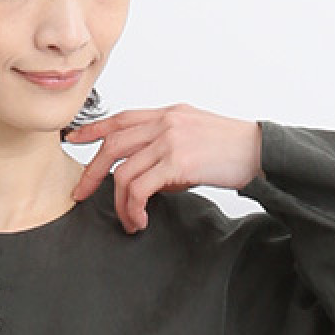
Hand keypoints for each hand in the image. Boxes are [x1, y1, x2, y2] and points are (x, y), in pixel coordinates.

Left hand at [65, 104, 262, 232]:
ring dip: (120, 203)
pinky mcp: (178, 161)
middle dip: (92, 173)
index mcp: (168, 114)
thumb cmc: (233, 149)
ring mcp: (170, 140)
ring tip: (130, 220)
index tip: (73, 140)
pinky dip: (134, 208)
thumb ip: (168, 149)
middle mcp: (165, 122)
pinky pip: (141, 187)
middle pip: (112, 145)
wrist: (262, 152)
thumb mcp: (195, 137)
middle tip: (82, 193)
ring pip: (124, 173)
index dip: (93, 129)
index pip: (121, 118)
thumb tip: (148, 179)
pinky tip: (141, 219)